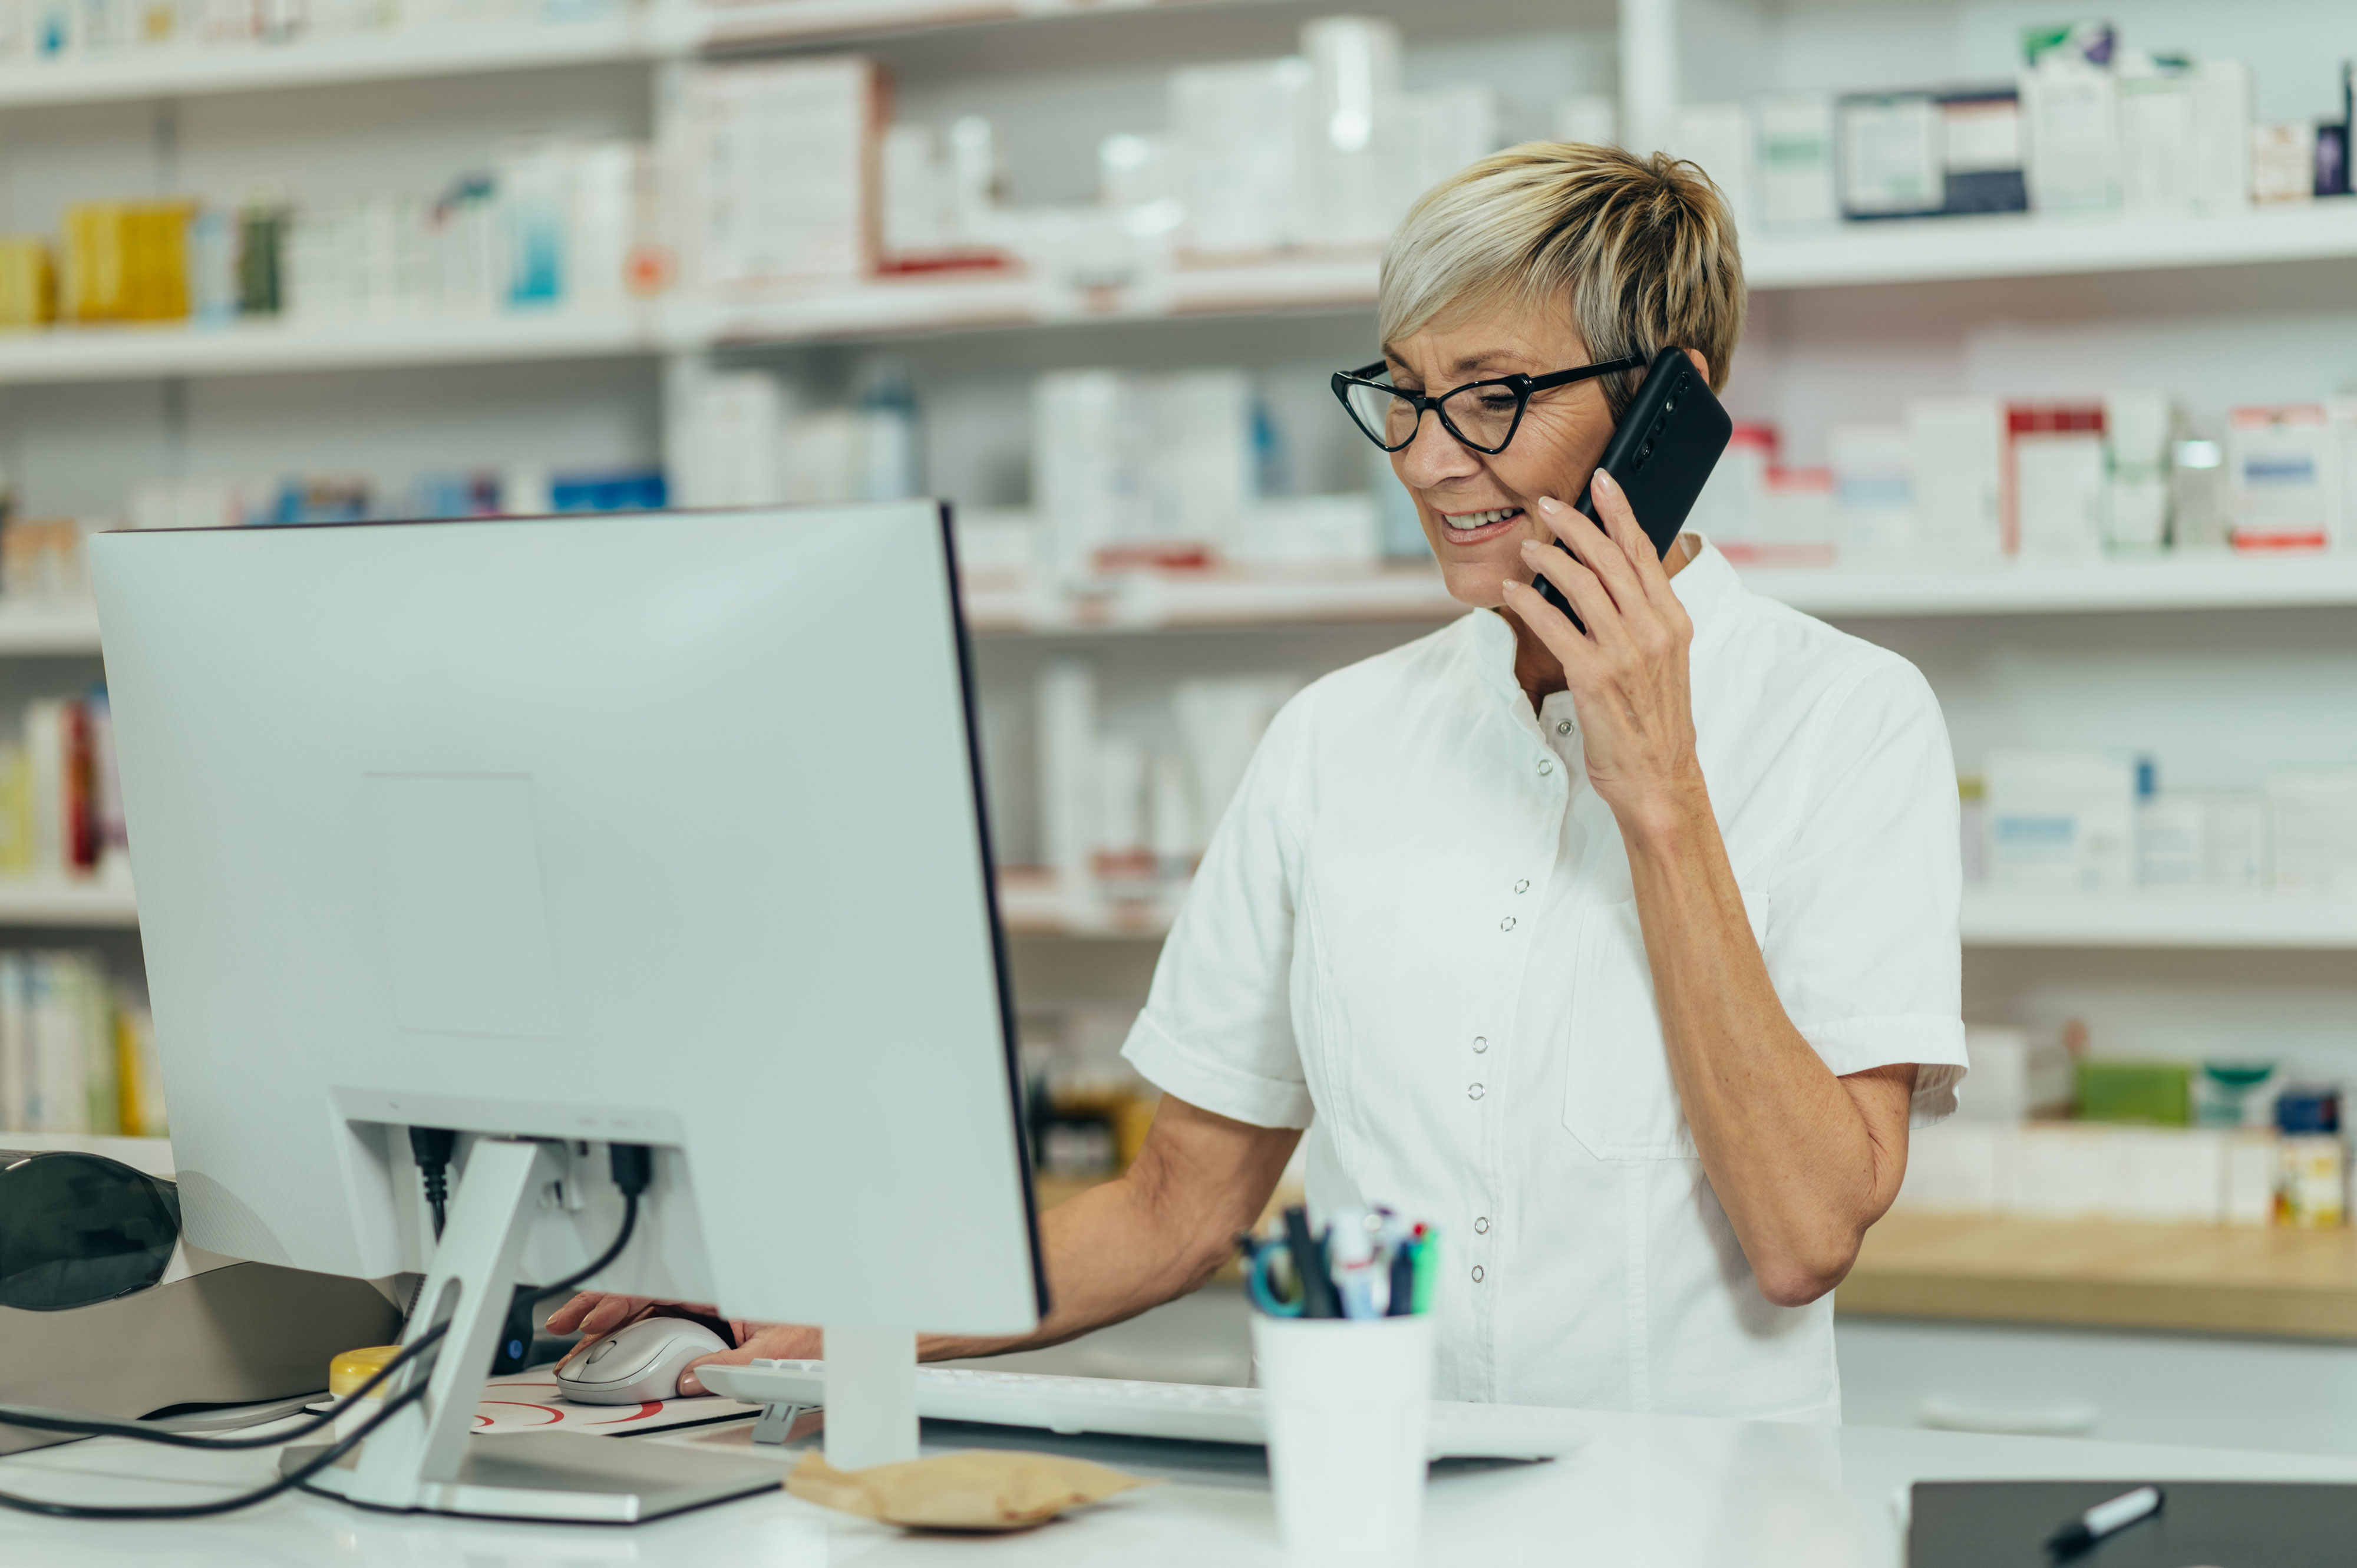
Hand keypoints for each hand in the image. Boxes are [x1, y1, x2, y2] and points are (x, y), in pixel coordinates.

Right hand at [542, 1292, 821, 1397]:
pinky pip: (667, 1318)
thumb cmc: (823, 1329)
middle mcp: (713, 1290)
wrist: (852, 1333)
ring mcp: (711, 1304)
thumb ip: (731, 1368)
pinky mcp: (715, 1319)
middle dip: (599, 1308)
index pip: (656, 1287)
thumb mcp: (776, 1351)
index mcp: (722, 1286)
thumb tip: (690, 1379)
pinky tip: (618, 1344)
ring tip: (578, 1339)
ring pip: (651, 1307)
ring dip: (613, 1322)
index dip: (616, 1302)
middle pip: (644, 1294)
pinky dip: (637, 1330)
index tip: (588, 1320)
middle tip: (563, 1325)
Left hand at [1497, 471, 1706, 834]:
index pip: (1644, 553)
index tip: (1602, 482)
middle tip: (1547, 503)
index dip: (1621, 512)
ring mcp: (1625, 651)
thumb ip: (1644, 619)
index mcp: (1673, 621)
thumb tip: (1614, 583)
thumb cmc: (1655, 722)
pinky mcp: (1595, 675)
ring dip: (1548, 558)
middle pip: (1610, 558)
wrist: (1660, 777)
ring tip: (1526, 547)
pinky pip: (1555, 626)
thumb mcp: (1664, 661)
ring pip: (1581, 584)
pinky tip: (1512, 592)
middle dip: (1576, 524)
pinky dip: (1529, 603)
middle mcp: (1653, 630)